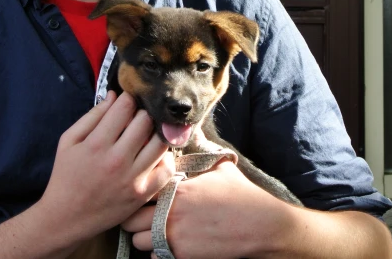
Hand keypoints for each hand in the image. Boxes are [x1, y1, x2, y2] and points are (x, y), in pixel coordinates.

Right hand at [35, 91, 175, 244]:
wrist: (65, 218)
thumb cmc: (65, 176)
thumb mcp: (69, 141)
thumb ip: (92, 116)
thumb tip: (115, 96)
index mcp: (96, 144)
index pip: (125, 107)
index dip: (128, 99)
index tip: (127, 103)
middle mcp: (117, 160)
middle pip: (146, 121)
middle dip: (142, 114)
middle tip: (137, 119)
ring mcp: (132, 178)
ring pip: (160, 142)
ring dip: (156, 134)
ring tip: (147, 136)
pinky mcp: (142, 194)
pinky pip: (166, 169)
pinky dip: (163, 159)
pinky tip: (153, 156)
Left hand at [122, 158, 287, 257]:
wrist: (260, 224)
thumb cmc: (242, 195)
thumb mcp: (221, 169)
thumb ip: (202, 160)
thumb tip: (199, 144)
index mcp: (177, 190)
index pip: (140, 188)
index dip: (140, 191)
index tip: (145, 194)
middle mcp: (171, 214)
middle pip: (131, 219)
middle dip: (134, 218)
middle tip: (143, 216)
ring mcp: (176, 238)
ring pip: (138, 241)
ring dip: (144, 237)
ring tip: (155, 233)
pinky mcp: (184, 257)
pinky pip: (155, 258)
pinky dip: (158, 254)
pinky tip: (169, 246)